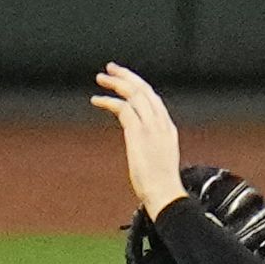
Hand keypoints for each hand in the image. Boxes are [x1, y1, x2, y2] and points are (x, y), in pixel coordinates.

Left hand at [92, 63, 187, 215]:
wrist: (165, 194)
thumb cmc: (161, 187)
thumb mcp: (159, 163)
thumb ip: (151, 151)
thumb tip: (142, 154)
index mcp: (168, 129)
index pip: (153, 100)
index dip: (139, 87)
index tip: (126, 82)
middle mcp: (161, 123)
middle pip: (144, 89)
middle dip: (127, 76)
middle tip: (111, 68)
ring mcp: (151, 126)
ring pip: (134, 93)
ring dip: (116, 83)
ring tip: (100, 78)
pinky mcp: (138, 132)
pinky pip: (123, 108)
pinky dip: (108, 101)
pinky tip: (96, 100)